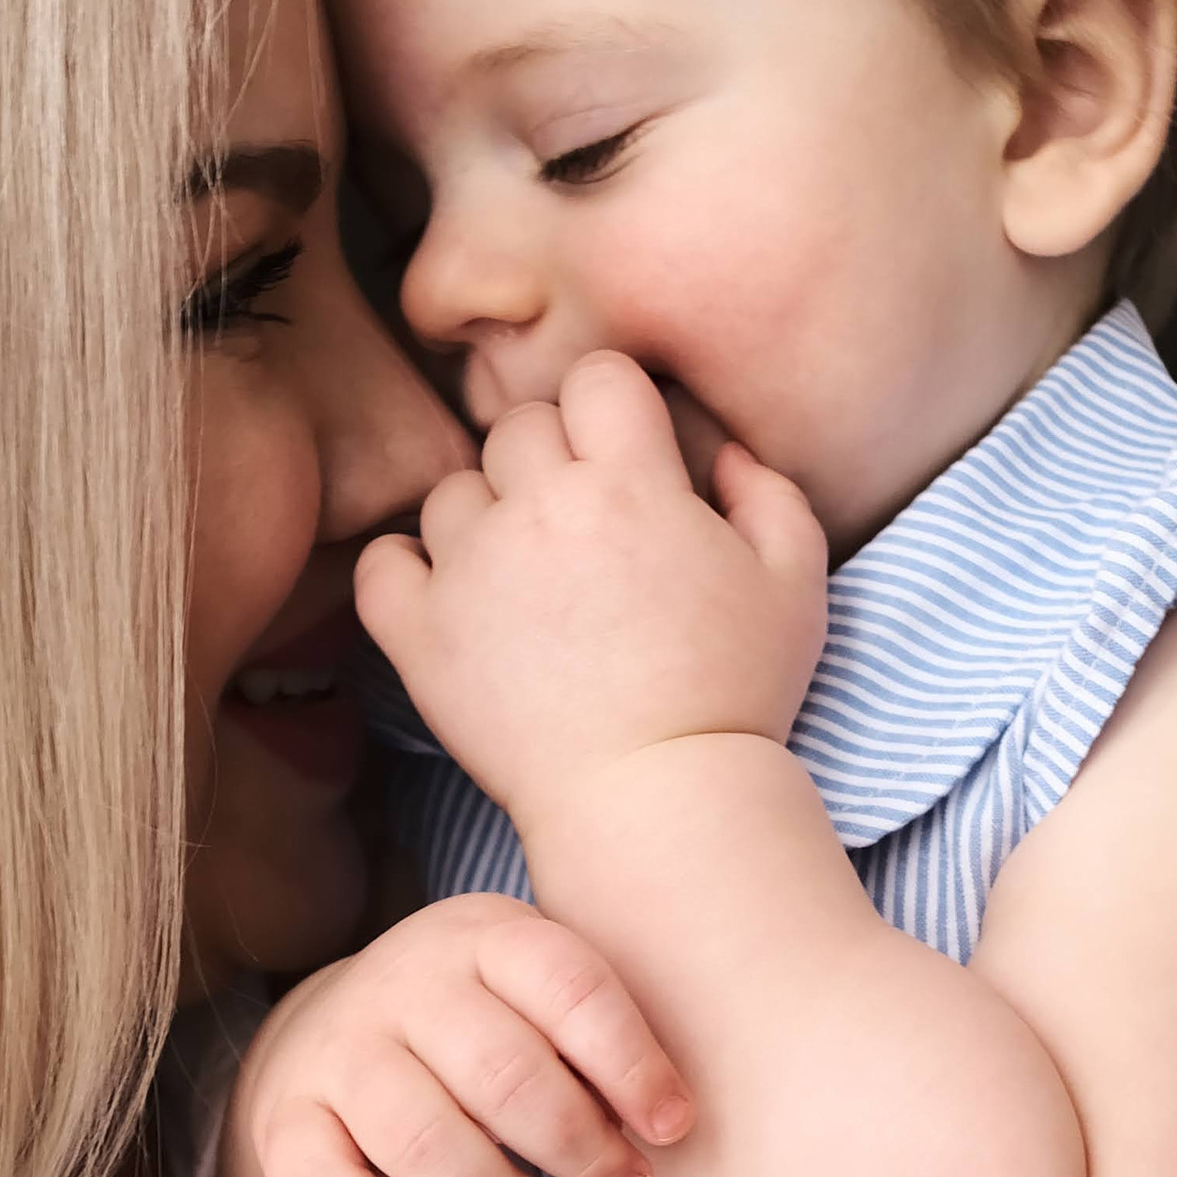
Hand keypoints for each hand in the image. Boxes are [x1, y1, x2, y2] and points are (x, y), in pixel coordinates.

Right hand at [232, 893, 694, 1176]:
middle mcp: (402, 982)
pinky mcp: (285, 1121)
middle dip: (580, 1150)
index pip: (569, 987)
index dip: (631, 1064)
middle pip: (503, 1074)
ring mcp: (336, 1050)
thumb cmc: (486, 1027)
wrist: (341, 1033)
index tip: (672, 1127)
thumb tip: (661, 1129)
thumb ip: (596, 1047)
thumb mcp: (542, 1003)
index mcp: (485, 937)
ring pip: (422, 1140)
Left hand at [354, 352, 827, 829]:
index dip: (616, 409)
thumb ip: (770, 492)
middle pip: (519, 427)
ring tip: (526, 579)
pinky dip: (406, 569)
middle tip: (583, 532)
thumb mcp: (795, 583)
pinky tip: (451, 595)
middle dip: (552, 462)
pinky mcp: (422, 636)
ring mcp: (471, 572)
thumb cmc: (735, 695)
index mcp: (631, 483)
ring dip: (486, 518)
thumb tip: (723, 450)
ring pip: (452, 492)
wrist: (657, 799)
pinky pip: (381, 563)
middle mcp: (540, 511)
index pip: (597, 376)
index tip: (631, 460)